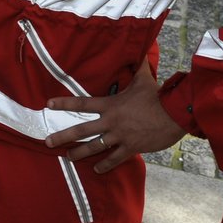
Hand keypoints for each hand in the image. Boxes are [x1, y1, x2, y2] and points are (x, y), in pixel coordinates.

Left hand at [43, 65, 184, 173]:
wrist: (175, 114)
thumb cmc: (158, 96)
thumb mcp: (143, 79)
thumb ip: (137, 67)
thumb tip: (138, 51)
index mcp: (110, 104)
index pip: (82, 103)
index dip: (64, 103)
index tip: (48, 104)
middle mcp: (111, 121)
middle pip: (81, 129)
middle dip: (63, 136)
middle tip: (47, 142)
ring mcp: (120, 136)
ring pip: (94, 146)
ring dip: (79, 153)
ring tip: (68, 158)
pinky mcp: (131, 147)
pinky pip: (114, 159)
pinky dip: (105, 165)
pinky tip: (97, 170)